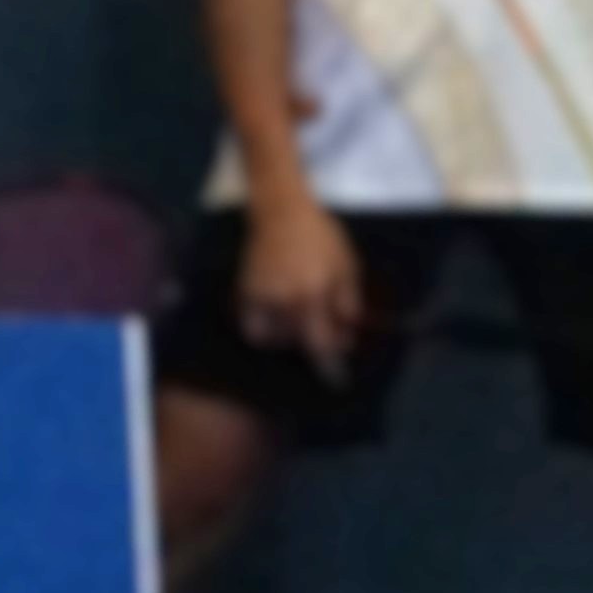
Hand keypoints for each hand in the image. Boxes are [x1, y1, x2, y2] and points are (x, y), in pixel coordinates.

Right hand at [236, 186, 361, 377]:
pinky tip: (277, 321)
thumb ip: (348, 304)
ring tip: (300, 320)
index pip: (320, 345)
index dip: (329, 366)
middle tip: (323, 330)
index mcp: (312, 296)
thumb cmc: (320, 236)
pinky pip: (251, 327)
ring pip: (273, 339)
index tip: (337, 381)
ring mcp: (261, 298)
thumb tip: (347, 336)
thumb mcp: (346, 266)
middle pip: (297, 344)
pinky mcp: (245, 292)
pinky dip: (264, 331)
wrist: (281, 210)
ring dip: (289, 337)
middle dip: (312, 342)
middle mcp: (283, 302)